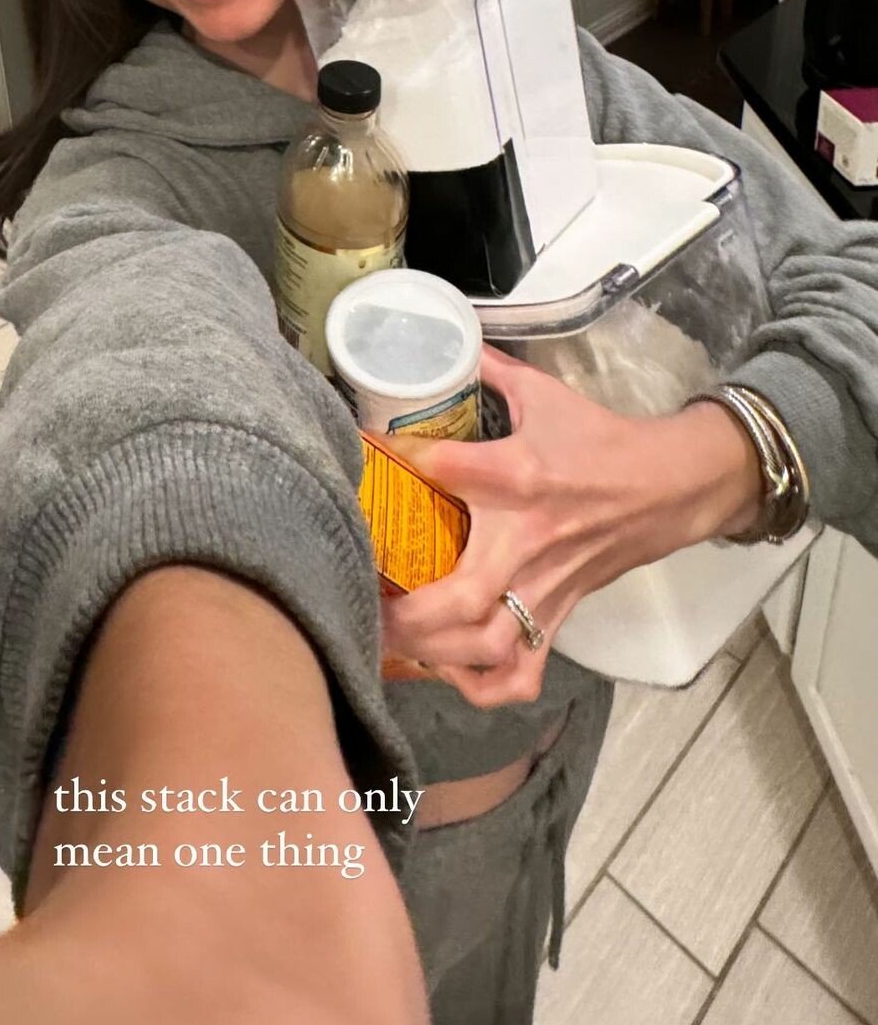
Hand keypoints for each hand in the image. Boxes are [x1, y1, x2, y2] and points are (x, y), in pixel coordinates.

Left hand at [379, 342, 763, 707]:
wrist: (669, 486)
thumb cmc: (601, 442)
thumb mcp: (545, 394)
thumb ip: (491, 369)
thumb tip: (450, 339)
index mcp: (520, 475)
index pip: (445, 469)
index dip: (394, 461)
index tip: (355, 457)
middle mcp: (528, 540)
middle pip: (461, 596)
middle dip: (402, 612)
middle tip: (357, 599)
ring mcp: (544, 586)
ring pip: (487, 645)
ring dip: (432, 653)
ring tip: (387, 639)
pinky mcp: (559, 615)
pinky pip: (522, 674)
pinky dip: (482, 685)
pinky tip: (448, 669)